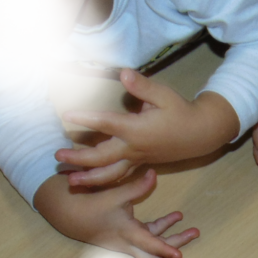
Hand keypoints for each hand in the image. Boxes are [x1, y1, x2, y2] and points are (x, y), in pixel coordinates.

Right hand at [33, 169, 198, 257]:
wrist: (69, 213)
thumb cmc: (91, 204)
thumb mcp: (113, 194)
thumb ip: (136, 187)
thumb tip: (154, 175)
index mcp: (125, 234)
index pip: (148, 245)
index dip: (164, 250)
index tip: (179, 257)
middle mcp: (128, 243)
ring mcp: (128, 241)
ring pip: (154, 245)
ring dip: (174, 238)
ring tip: (195, 232)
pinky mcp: (127, 235)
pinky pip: (148, 234)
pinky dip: (162, 227)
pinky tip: (177, 217)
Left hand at [56, 68, 238, 185]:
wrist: (200, 134)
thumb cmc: (182, 112)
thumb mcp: (165, 95)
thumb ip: (142, 86)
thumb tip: (124, 74)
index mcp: (137, 129)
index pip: (107, 123)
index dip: (86, 119)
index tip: (67, 115)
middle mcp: (134, 147)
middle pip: (101, 157)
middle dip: (79, 158)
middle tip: (57, 156)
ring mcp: (137, 158)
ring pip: (110, 173)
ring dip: (89, 178)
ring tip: (70, 181)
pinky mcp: (140, 162)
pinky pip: (120, 175)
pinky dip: (105, 181)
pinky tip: (91, 183)